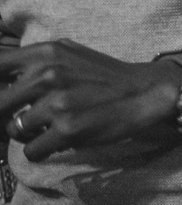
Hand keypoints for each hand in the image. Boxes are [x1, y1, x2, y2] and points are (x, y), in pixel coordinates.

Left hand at [0, 40, 181, 160]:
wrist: (143, 92)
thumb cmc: (104, 75)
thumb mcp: (69, 54)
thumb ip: (35, 61)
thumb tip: (1, 77)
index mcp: (45, 53)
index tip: (4, 98)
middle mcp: (47, 75)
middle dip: (6, 116)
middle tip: (23, 119)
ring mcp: (56, 103)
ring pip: (13, 130)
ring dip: (27, 134)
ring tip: (46, 129)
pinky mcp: (67, 129)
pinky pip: (31, 151)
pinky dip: (41, 151)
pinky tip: (56, 142)